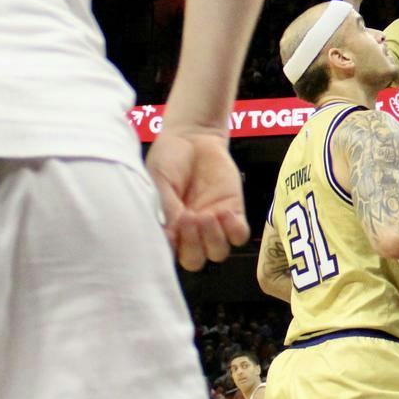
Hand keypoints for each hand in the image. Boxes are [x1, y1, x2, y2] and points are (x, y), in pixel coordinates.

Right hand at [146, 129, 249, 270]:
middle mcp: (190, 233)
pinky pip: (239, 235)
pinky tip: (223, 212)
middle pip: (195, 260)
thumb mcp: (159, 180)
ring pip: (218, 252)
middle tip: (188, 219)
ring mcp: (213, 225)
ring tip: (205, 215)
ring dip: (212, 239)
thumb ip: (165, 207)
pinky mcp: (233, 212)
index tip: (169, 233)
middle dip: (192, 246)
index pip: (170, 255)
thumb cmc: (169, 159)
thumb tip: (170, 233)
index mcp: (168, 229)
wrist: (192, 138)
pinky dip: (233, 229)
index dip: (171, 250)